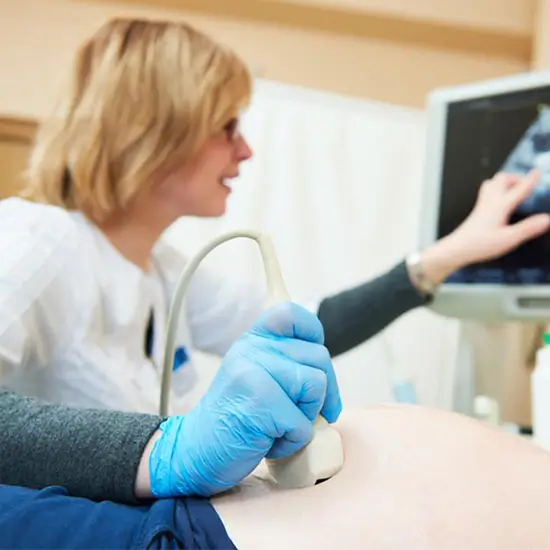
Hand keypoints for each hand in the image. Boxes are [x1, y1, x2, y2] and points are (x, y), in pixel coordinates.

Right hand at [147, 302, 341, 497]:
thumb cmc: (235, 418)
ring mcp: (254, 372)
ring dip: (307, 416)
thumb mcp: (254, 375)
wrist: (197, 451)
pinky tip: (269, 442)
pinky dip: (294, 441)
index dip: (312, 334)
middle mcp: (252, 349)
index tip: (310, 365)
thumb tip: (326, 369)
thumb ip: (281, 360)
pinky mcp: (260, 402)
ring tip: (279, 426)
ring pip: (317, 385)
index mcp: (252, 339)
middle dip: (323, 392)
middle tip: (302, 413)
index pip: (291, 314)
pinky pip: (304, 423)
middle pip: (319, 356)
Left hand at [417, 170, 549, 285]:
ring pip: (491, 184)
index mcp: (499, 206)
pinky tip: (499, 201)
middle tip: (526, 183)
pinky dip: (496, 190)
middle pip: (501, 179)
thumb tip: (547, 219)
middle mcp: (489, 202)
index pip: (518, 189)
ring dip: (504, 182)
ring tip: (514, 188)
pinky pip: (486, 193)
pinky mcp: (477, 212)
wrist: (456, 249)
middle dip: (515, 178)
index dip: (530, 180)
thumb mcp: (508, 239)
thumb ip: (528, 229)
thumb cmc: (479, 245)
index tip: (537, 171)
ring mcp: (481, 206)